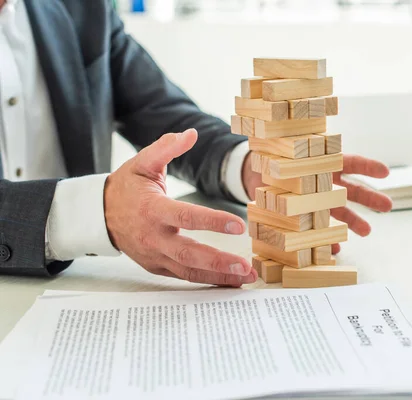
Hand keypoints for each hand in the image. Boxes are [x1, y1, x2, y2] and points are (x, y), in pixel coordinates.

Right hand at [105, 129, 256, 286]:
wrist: (98, 214)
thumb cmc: (126, 187)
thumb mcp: (142, 162)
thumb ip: (166, 147)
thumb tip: (191, 133)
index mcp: (152, 209)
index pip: (185, 217)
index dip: (212, 222)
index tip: (238, 225)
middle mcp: (153, 236)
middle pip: (188, 254)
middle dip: (218, 262)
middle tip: (245, 266)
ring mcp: (154, 255)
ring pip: (188, 271)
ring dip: (218, 277)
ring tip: (245, 278)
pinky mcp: (156, 266)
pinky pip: (183, 277)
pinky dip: (207, 280)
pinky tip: (229, 281)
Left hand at [242, 153, 392, 253]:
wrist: (256, 174)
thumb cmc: (272, 161)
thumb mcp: (280, 158)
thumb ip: (288, 166)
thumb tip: (289, 172)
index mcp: (321, 164)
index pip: (348, 163)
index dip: (367, 167)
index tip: (385, 172)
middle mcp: (324, 182)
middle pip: (352, 189)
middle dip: (370, 198)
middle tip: (388, 206)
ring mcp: (317, 199)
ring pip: (340, 210)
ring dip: (354, 221)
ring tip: (367, 232)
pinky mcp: (307, 214)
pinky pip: (321, 228)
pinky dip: (327, 238)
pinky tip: (334, 247)